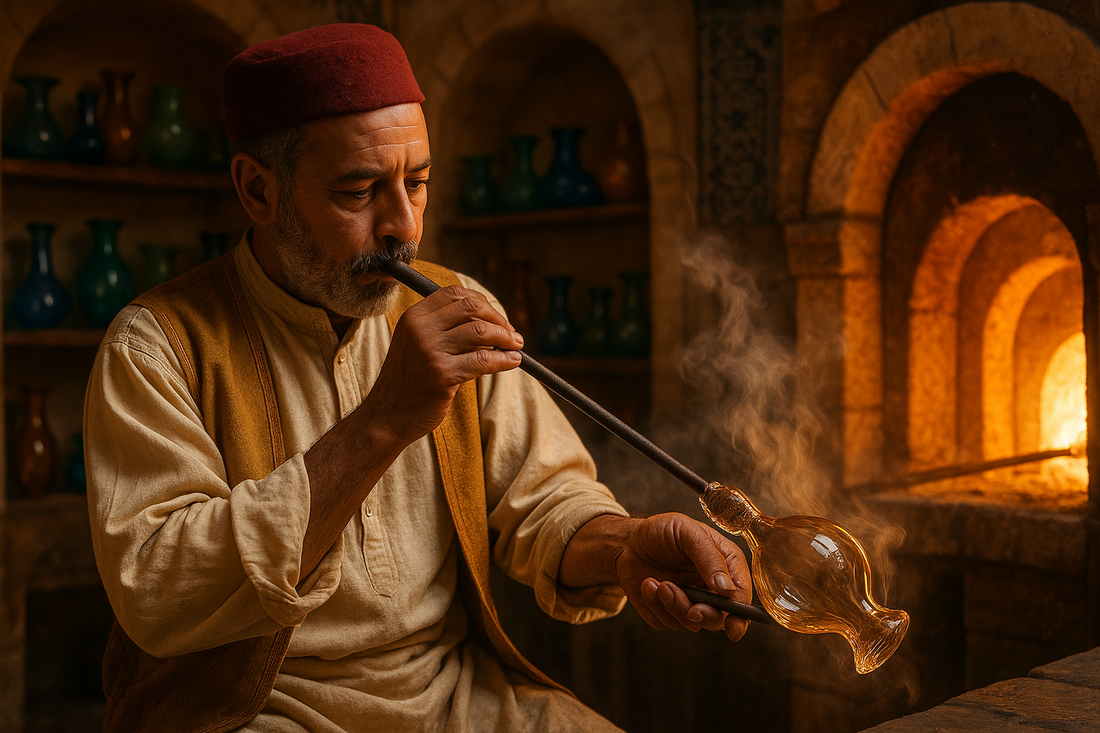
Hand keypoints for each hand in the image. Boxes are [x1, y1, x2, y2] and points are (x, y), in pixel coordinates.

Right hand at [366, 284, 522, 443]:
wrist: (387, 416)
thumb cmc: (409, 381)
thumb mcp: (417, 345)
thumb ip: (445, 329)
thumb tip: (490, 322)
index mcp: (414, 317)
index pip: (455, 294)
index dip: (482, 302)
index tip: (497, 318)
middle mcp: (420, 329)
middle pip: (471, 307)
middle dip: (498, 319)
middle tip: (511, 334)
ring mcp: (429, 351)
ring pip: (480, 331)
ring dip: (505, 338)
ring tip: (516, 346)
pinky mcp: (442, 374)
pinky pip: (483, 361)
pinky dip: (504, 360)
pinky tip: (513, 362)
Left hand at [615, 513, 751, 641]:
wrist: (629, 541)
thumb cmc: (664, 531)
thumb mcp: (688, 532)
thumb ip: (710, 557)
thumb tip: (728, 589)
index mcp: (726, 565)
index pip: (741, 594)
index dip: (741, 614)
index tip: (732, 626)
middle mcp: (711, 588)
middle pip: (719, 618)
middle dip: (705, 616)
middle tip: (691, 609)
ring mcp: (690, 602)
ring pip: (691, 623)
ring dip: (674, 605)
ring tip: (658, 583)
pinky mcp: (667, 612)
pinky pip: (665, 622)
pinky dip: (655, 605)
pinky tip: (648, 584)